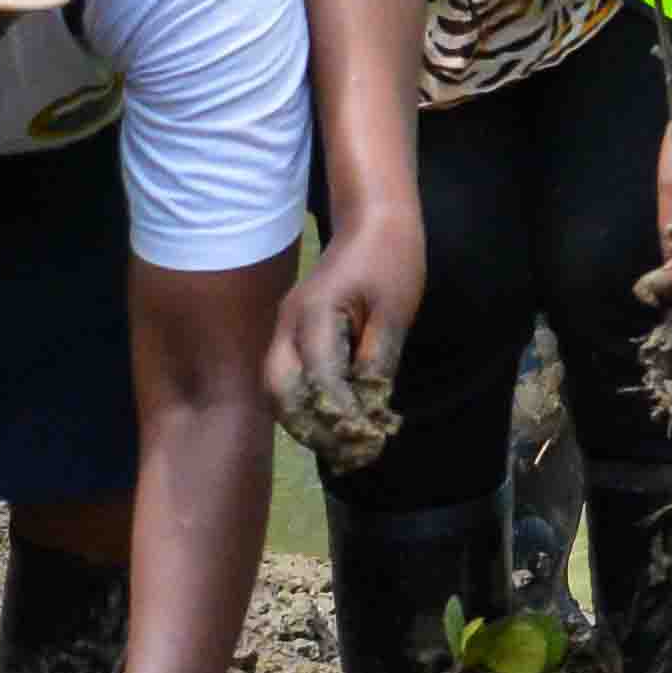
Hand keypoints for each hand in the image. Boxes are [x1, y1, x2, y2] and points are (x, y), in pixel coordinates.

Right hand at [275, 209, 423, 463]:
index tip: (368, 440)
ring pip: (277, 386)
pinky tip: (337, 418)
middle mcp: (289, 323)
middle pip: (278, 391)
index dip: (341, 416)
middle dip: (308, 428)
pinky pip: (288, 374)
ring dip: (304, 420)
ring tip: (343, 444)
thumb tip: (368, 408)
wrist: (372, 220)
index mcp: (315, 314)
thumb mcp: (394, 311)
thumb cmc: (390, 259)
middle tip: (347, 452)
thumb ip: (377, 361)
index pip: (320, 381)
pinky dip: (306, 401)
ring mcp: (286, 326)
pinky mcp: (293, 330)